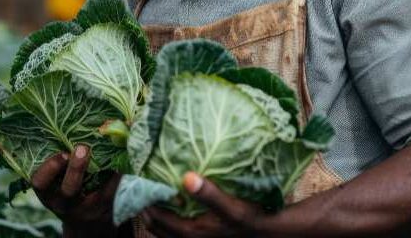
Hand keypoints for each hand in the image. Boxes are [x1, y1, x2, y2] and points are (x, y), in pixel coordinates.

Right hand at [31, 145, 121, 236]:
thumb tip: (66, 120)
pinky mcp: (106, 210)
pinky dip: (119, 174)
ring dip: (106, 171)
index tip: (62, 153)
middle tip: (83, 148)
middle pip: (69, 190)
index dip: (49, 168)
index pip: (40, 182)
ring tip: (110, 152)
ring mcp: (87, 209)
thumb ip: (57, 162)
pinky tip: (122, 158)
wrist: (84, 224)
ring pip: (98, 194)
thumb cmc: (65, 192)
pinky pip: (114, 192)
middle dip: (76, 169)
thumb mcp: (54, 183)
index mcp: (47, 193)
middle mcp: (64, 204)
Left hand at [140, 172, 269, 237]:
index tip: (140, 186)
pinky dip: (169, 219)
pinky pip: (177, 231)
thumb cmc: (252, 219)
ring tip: (153, 196)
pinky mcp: (203, 236)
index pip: (159, 220)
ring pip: (166, 232)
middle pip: (158, 228)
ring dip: (157, 215)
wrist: (270, 232)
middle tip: (141, 190)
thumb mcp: (233, 207)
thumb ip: (210, 194)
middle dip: (147, 210)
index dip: (147, 204)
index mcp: (194, 233)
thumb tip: (187, 177)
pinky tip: (175, 204)